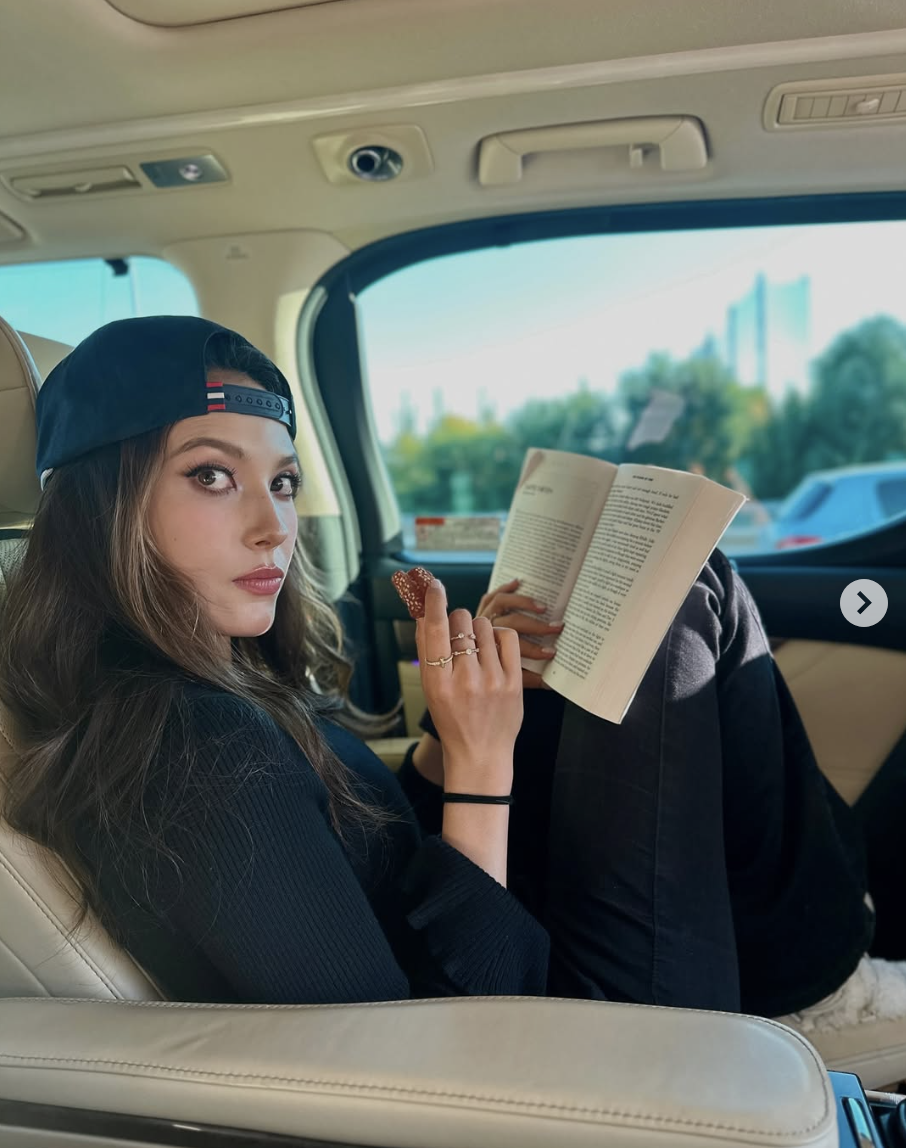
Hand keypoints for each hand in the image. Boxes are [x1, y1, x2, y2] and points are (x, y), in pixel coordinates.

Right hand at [393, 568, 521, 793]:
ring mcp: (491, 681)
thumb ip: (427, 651)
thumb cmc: (452, 719)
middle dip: (458, 620)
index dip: (434, 602)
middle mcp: (463, 679)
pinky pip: (507, 637)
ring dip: (478, 630)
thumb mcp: (431, 688)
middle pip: (461, 621)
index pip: (434, 630)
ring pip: (484, 626)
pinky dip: (499, 637)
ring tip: (478, 650)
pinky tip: (494, 650)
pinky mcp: (513, 683)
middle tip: (459, 637)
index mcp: (437, 681)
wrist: (479, 755)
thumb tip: (422, 613)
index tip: (435, 585)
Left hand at [476, 577, 563, 688]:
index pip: (513, 649)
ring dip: (523, 602)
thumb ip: (530, 680)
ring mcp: (482, 620)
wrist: (470, 672)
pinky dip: (505, 588)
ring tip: (543, 607)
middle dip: (536, 627)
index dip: (534, 650)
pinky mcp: (482, 610)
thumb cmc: (495, 678)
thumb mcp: (510, 683)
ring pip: (501, 604)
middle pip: (510, 624)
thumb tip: (553, 683)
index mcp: (491, 653)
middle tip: (556, 628)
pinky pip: (492, 596)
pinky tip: (518, 582)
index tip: (552, 652)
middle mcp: (484, 634)